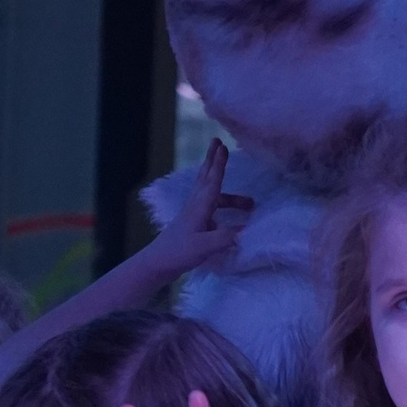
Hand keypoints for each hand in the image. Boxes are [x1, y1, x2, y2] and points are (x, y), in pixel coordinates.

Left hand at [132, 139, 252, 289]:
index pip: (212, 182)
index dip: (219, 165)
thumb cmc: (179, 252)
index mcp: (199, 208)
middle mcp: (196, 207)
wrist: (158, 263)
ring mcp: (193, 215)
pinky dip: (221, 207)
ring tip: (248, 203)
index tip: (223, 146)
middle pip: (206, 179)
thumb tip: (246, 230)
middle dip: (213, 161)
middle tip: (218, 143)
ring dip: (228, 193)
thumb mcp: (205, 246)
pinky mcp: (193, 224)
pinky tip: (229, 220)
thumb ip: (226, 237)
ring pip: (210, 195)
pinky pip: (210, 208)